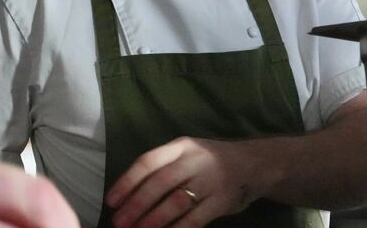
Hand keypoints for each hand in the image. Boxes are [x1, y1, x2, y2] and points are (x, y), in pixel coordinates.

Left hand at [105, 137, 270, 227]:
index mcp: (181, 146)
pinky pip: (195, 219)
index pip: (148, 162)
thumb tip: (128, 193)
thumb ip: (163, 166)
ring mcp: (210, 181)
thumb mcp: (187, 152)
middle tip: (120, 222)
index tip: (112, 201)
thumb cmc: (209, 161)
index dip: (127, 182)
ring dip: (153, 219)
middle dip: (136, 205)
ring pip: (176, 202)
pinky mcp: (222, 202)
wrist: (254, 164)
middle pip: (159, 183)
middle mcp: (195, 160)